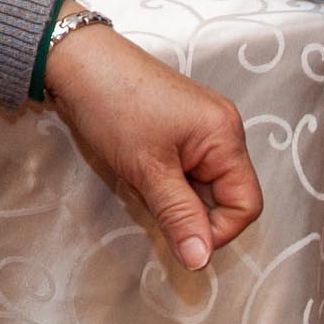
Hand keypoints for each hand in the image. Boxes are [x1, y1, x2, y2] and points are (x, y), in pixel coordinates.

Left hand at [43, 23, 259, 270]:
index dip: (216, 230)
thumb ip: (179, 216)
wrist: (78, 62)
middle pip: (222, 196)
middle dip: (185, 207)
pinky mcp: (179, 128)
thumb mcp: (147, 170)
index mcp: (226, 136)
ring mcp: (201, 128)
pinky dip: (160, 179)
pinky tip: (135, 166)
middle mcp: (223, 130)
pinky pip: (182, 171)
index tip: (178, 235)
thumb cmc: (114, 107)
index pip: (246, 205)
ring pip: (198, 187)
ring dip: (168, 194)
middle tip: (147, 192)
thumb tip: (201, 262)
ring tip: (137, 174)